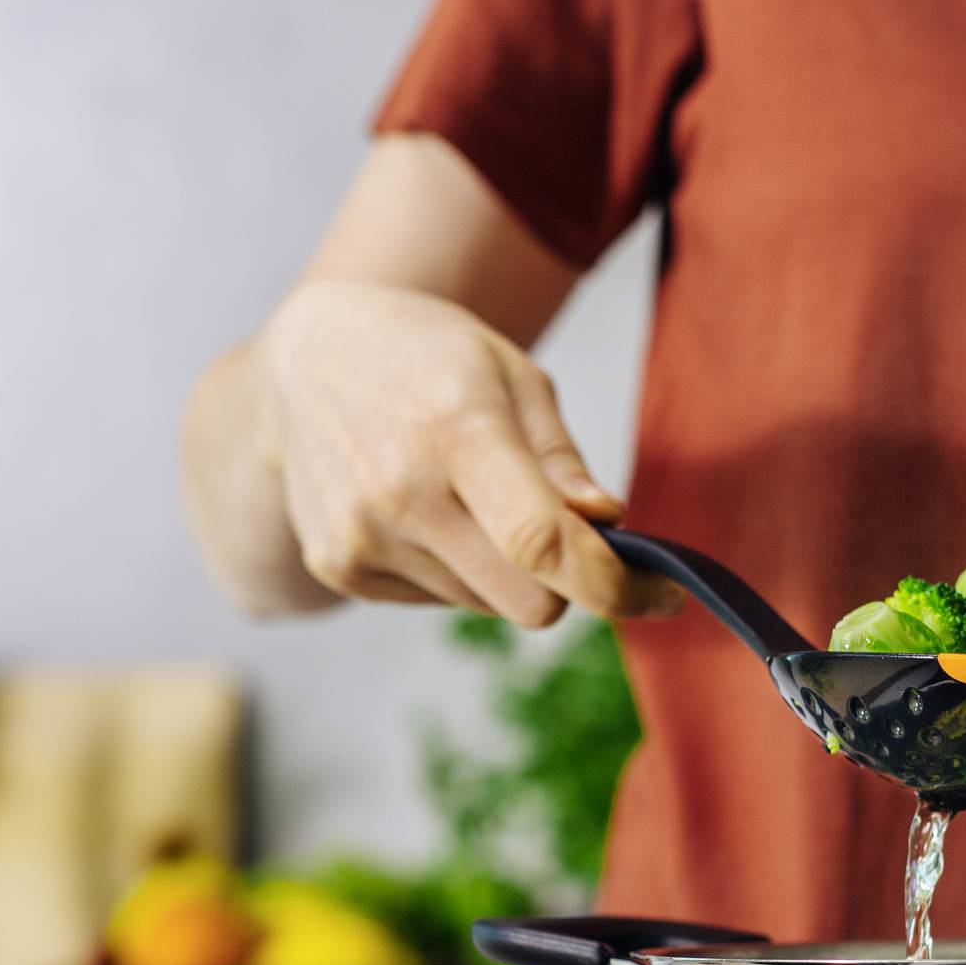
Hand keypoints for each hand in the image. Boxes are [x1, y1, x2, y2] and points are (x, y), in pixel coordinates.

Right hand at [250, 280, 673, 626]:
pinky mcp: (337, 567)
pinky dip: (451, 569)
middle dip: (563, 580)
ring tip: (464, 495)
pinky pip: (436, 601)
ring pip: (484, 605)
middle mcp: (400, 492)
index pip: (542, 543)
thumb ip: (560, 458)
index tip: (661, 593)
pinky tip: (421, 509)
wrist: (304, 363)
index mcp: (455, 430)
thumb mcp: (509, 375)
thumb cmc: (427, 358)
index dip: (614, 586)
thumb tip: (606, 525)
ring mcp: (360, 537)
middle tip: (561, 531)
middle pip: (528, 601)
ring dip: (500, 568)